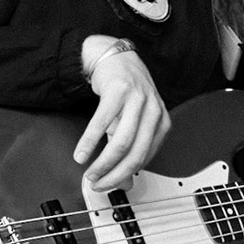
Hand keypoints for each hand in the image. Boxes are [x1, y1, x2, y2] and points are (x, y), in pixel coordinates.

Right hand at [75, 35, 170, 191]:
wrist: (116, 59)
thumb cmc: (126, 92)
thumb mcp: (131, 123)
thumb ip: (128, 152)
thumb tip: (124, 182)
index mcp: (161, 122)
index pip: (145, 157)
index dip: (125, 175)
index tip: (109, 185)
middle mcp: (153, 111)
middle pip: (135, 153)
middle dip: (114, 174)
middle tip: (97, 182)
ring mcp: (138, 100)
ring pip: (121, 141)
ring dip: (102, 162)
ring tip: (89, 171)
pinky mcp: (119, 90)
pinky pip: (102, 122)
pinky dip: (90, 141)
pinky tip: (81, 153)